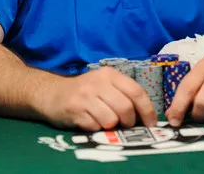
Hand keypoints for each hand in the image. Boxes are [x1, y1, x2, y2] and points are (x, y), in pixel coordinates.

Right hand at [39, 67, 157, 130]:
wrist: (52, 93)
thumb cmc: (84, 91)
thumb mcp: (104, 85)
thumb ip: (123, 94)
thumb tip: (145, 115)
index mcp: (110, 75)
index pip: (136, 91)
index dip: (147, 110)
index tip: (151, 123)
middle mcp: (98, 83)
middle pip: (125, 107)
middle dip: (129, 122)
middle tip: (125, 125)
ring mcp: (86, 96)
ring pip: (111, 119)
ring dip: (111, 126)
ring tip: (104, 121)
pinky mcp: (75, 110)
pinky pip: (95, 126)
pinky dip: (96, 128)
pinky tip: (90, 121)